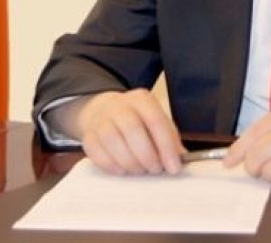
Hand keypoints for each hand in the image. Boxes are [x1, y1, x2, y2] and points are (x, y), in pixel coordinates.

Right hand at [51, 89, 184, 175]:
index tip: (173, 167)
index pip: (155, 120)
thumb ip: (169, 138)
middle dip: (147, 155)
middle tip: (155, 170)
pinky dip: (111, 165)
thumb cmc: (137, 121)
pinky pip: (97, 152)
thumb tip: (182, 159)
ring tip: (140, 170)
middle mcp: (120, 105)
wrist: (103, 111)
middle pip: (132, 129)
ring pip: (113, 140)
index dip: (166, 146)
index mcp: (142, 100)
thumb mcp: (156, 122)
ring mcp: (102, 119)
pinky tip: (122, 170)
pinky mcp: (88, 135)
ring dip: (130, 162)